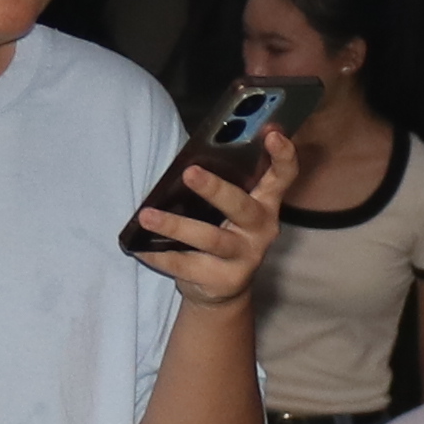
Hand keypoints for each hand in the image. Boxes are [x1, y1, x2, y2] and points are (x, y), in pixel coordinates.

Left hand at [132, 128, 298, 308]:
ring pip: (211, 239)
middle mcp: (261, 228)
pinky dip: (160, 255)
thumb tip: (186, 160)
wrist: (223, 289)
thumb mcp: (229, 210)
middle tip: (189, 172)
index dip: (283, 155)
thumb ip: (223, 185)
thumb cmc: (223, 233)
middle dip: (216, 189)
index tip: (272, 134)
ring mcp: (246, 256)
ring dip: (175, 226)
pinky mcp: (226, 280)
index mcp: (265, 202)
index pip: (283, 176)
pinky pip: (187, 264)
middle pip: (242, 206)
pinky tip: (140, 246)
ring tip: (147, 216)